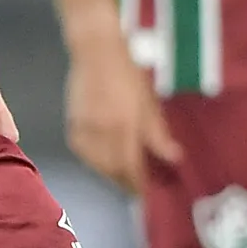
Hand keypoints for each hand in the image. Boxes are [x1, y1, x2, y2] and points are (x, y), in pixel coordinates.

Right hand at [63, 35, 178, 193]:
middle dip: (126, 182)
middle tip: (137, 188)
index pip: (132, 168)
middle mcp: (102, 132)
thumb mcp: (149, 102)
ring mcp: (85, 129)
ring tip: (123, 175)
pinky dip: (94, 160)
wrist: (96, 51)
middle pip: (113, 170)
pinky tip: (104, 159)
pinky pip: (84, 153)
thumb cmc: (128, 73)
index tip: (147, 196)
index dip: (139, 185)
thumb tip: (173, 159)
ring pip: (97, 164)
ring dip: (110, 173)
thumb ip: (158, 134)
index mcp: (124, 126)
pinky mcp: (73, 125)